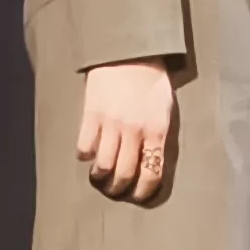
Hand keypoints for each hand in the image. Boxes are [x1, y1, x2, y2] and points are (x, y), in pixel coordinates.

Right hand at [74, 59, 175, 201]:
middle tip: (116, 191)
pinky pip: (84, 147)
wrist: (128, 52)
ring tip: (100, 178)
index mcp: (157, 130)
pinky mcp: (91, 115)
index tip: (139, 197)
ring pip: (103, 166)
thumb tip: (153, 162)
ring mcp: (111, 123)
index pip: (151, 173)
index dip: (144, 192)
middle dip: (119, 190)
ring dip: (100, 178)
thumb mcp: (166, 108)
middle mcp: (134, 131)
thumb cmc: (151, 80)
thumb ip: (160, 135)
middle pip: (125, 174)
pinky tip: (88, 154)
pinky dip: (85, 156)